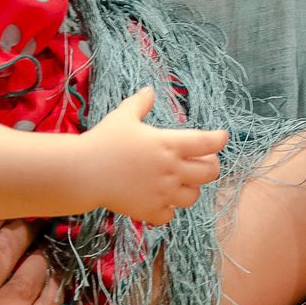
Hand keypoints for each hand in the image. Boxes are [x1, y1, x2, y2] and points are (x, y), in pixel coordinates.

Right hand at [82, 90, 227, 225]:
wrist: (84, 172)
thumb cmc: (103, 140)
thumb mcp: (123, 116)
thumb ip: (140, 103)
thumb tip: (149, 90)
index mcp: (169, 144)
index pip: (207, 142)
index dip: (218, 139)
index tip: (221, 137)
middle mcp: (172, 170)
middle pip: (210, 172)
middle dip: (210, 165)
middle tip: (203, 161)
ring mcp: (162, 193)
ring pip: (193, 196)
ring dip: (190, 188)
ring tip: (181, 182)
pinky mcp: (150, 211)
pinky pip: (170, 214)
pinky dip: (168, 208)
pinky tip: (160, 199)